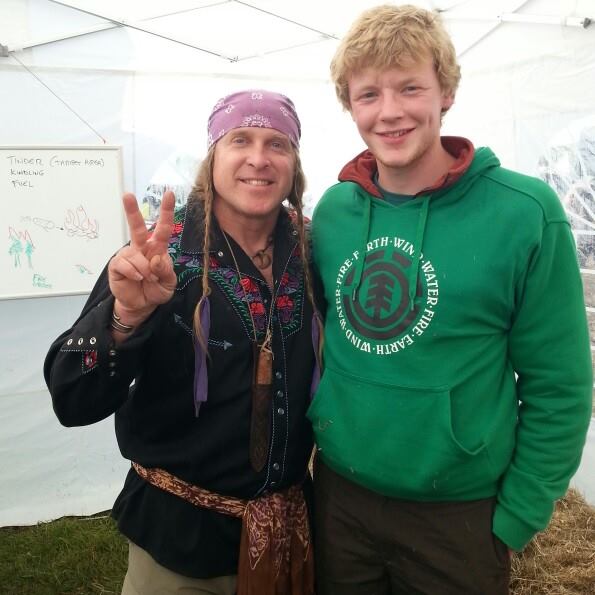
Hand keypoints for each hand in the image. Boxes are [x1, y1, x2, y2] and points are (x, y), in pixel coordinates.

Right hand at [108, 191, 176, 324]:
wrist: (142, 306)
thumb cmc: (156, 290)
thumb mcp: (169, 283)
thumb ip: (165, 271)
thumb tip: (156, 258)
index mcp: (157, 248)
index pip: (163, 227)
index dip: (166, 211)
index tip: (169, 194)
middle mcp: (141, 248)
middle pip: (137, 227)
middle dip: (132, 210)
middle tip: (127, 195)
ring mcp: (128, 255)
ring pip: (136, 255)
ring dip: (145, 270)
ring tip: (147, 279)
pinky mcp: (117, 265)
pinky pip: (125, 264)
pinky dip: (134, 273)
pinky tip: (137, 279)